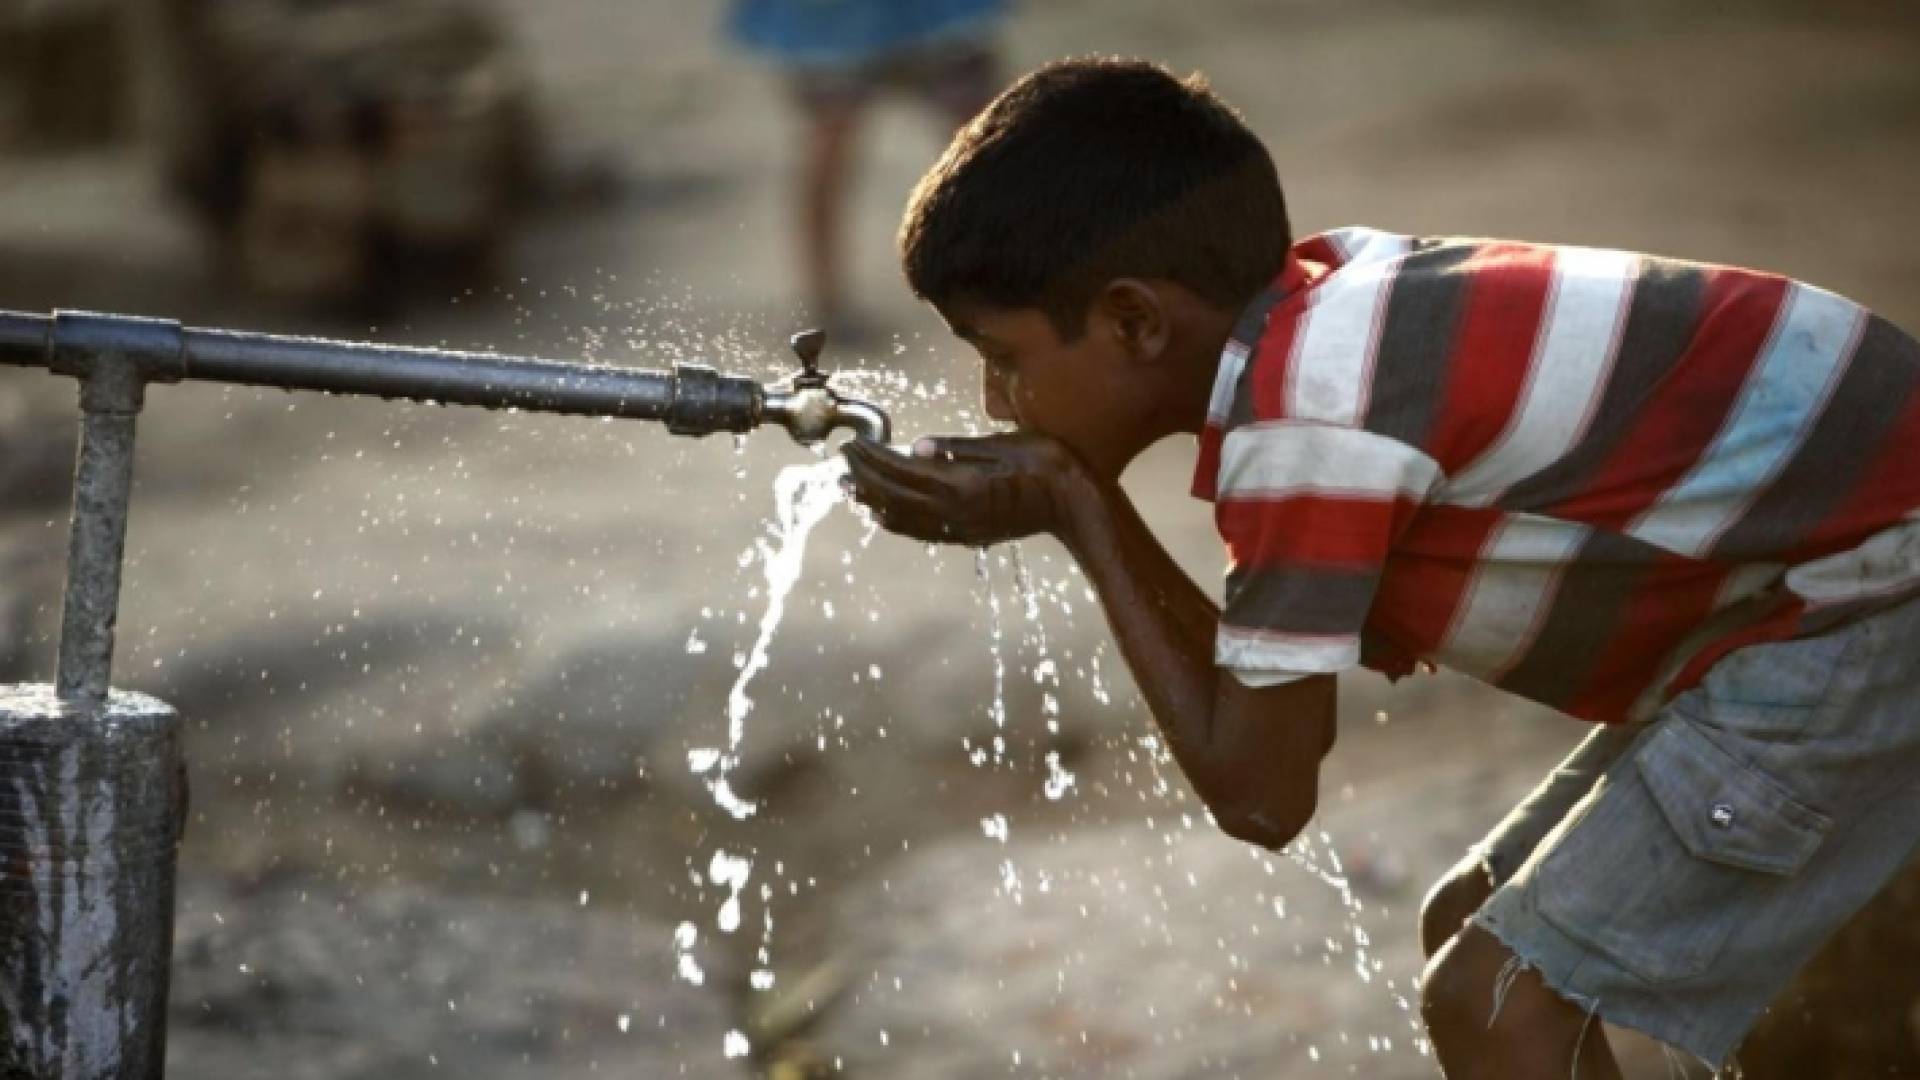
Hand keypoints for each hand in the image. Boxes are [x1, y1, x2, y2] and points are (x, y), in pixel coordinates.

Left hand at [841, 432, 1090, 545]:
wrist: (1076, 505)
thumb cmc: (1047, 465)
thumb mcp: (1004, 444)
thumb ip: (957, 448)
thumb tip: (914, 448)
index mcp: (962, 485)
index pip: (902, 471)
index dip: (873, 458)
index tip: (853, 444)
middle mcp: (956, 512)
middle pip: (895, 496)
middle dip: (864, 478)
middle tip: (841, 461)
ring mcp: (962, 528)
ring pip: (904, 518)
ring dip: (873, 502)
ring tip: (849, 487)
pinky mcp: (969, 535)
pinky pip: (922, 531)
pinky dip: (896, 521)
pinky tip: (882, 514)